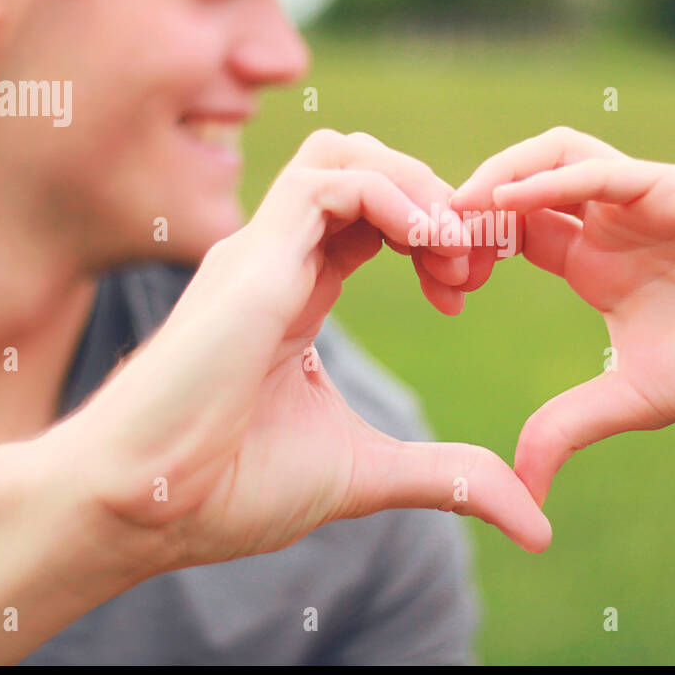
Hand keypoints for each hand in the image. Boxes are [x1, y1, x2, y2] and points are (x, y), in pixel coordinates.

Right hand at [50, 130, 551, 577]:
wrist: (140, 509)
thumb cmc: (227, 490)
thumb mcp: (368, 474)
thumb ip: (449, 476)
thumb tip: (533, 520)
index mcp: (295, 295)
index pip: (372, 219)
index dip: (432, 237)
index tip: (461, 294)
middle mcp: (276, 260)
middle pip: (364, 169)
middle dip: (435, 202)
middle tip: (474, 265)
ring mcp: (259, 254)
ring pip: (343, 154)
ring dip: (417, 188)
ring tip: (454, 251)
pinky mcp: (250, 262)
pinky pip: (327, 181)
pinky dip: (392, 196)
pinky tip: (429, 249)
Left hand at [451, 127, 674, 503]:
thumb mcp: (628, 400)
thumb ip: (565, 428)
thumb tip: (516, 490)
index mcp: (592, 262)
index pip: (510, 233)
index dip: (469, 252)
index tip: (441, 294)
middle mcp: (609, 222)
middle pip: (517, 189)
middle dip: (469, 213)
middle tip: (432, 252)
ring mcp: (639, 198)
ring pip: (551, 158)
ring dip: (498, 179)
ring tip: (458, 216)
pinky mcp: (672, 186)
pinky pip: (597, 169)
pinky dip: (548, 179)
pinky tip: (508, 204)